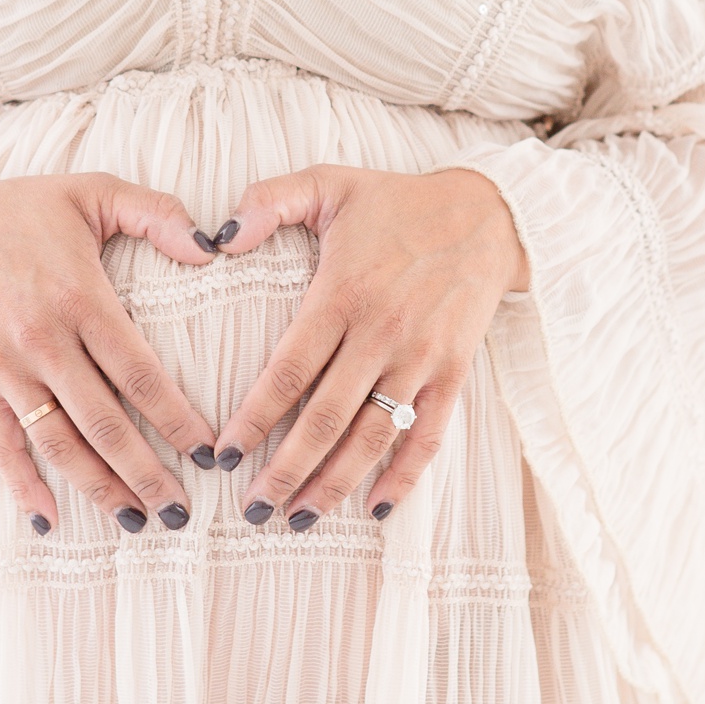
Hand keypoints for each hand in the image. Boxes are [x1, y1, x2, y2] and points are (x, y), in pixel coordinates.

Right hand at [0, 170, 217, 535]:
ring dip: (99, 487)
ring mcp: (5, 368)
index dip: (175, 418)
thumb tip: (212, 246)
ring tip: (137, 521)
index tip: (208, 451)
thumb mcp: (92, 191)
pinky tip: (48, 520)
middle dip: (147, 473)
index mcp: (79, 297)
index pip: (138, 372)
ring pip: (59, 443)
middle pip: (104, 423)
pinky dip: (22, 485)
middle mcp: (42, 340)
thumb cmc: (21, 209)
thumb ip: (157, 213)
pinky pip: (1, 444)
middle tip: (183, 513)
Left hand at [208, 166, 529, 526]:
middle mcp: (381, 334)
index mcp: (343, 294)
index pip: (289, 370)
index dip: (253, 418)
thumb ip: (268, 200)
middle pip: (326, 418)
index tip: (224, 456)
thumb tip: (218, 238)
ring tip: (297, 520)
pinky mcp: (453, 373)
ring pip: (373, 436)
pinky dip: (404, 477)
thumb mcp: (328, 183)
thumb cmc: (395, 202)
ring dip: (334, 484)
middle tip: (251, 510)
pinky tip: (376, 509)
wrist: (487, 214)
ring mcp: (421, 358)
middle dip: (285, 470)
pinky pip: (428, 435)